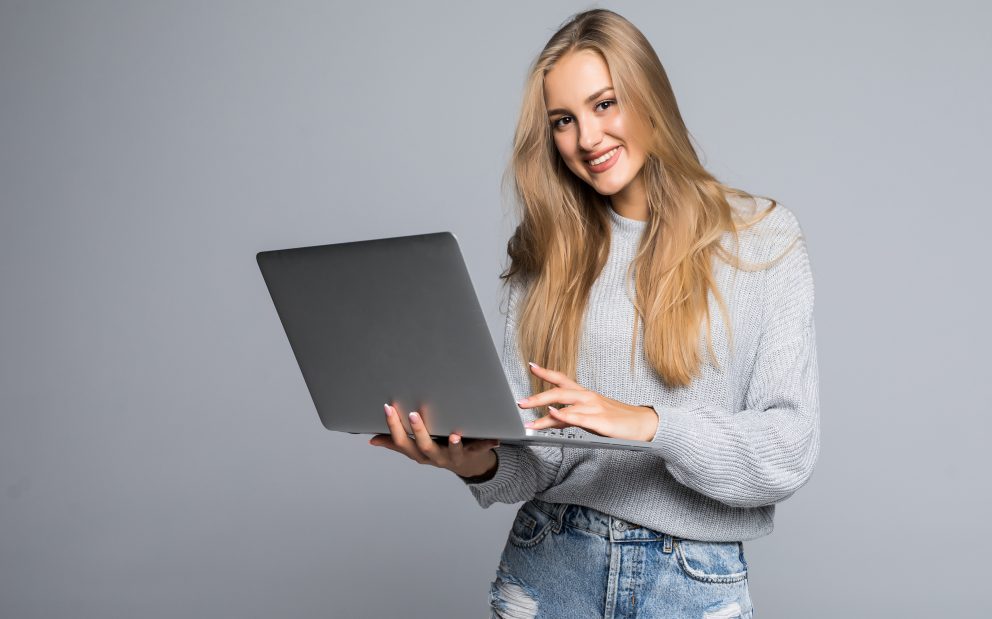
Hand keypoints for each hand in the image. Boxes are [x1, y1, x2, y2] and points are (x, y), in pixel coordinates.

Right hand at [368, 403, 500, 478]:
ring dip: (453, 445)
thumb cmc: (440, 451)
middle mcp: (434, 457)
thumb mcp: (417, 448)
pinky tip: (494, 440)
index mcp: (418, 453)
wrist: (469, 465)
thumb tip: (373, 439)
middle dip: (419, 432)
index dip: (393, 426)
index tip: (388, 407)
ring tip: (454, 435)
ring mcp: (453, 458)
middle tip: (413, 415)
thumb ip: (396, 443)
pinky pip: (479, 451)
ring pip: (451, 453)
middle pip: (424, 447)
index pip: (402, 441)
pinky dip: (486, 445)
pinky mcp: (472, 455)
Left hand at [520, 362, 658, 441]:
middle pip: (559, 391)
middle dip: (538, 397)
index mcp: (586, 394)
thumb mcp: (591, 416)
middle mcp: (588, 397)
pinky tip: (553, 416)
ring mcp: (594, 409)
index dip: (546, 373)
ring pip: (566, 406)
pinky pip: (579, 418)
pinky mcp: (600, 422)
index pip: (563, 379)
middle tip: (521, 403)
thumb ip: (571, 416)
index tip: (531, 367)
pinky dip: (565, 416)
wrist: (644, 424)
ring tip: (530, 421)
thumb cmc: (617, 420)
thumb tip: (551, 418)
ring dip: (545, 413)